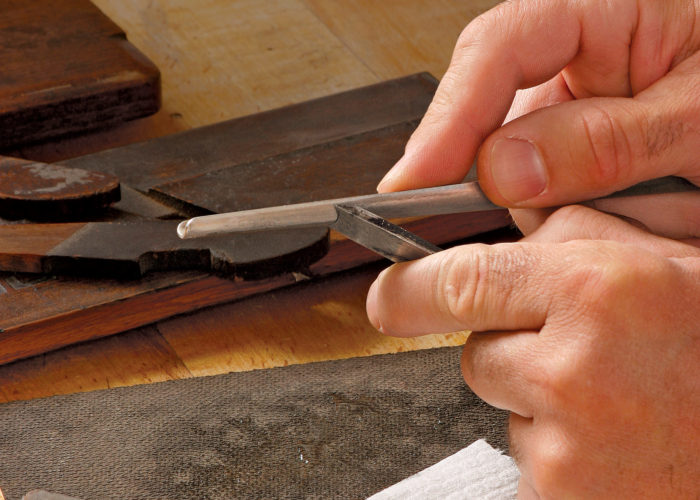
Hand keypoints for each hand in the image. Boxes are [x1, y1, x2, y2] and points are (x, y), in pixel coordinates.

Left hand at [366, 206, 699, 497]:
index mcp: (607, 289)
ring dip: (534, 392)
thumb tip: (516, 218)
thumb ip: (589, 231)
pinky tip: (617, 436)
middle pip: (477, 341)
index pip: (461, 279)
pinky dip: (555, 441)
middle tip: (567, 348)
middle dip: (505, 339)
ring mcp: (570, 442)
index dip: (412, 288)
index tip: (389, 296)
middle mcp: (580, 366)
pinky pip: (527, 451)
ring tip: (615, 394)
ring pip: (501, 397)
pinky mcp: (565, 494)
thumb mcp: (679, 261)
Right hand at [377, 0, 699, 239]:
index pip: (501, 48)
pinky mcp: (577, 142)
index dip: (448, 117)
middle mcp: (577, 51)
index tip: (414, 181)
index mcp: (608, 6)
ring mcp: (572, 99)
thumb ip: (608, 139)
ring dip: (526, 200)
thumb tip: (504, 170)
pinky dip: (550, 214)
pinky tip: (583, 226)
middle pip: (486, 106)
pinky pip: (538, 182)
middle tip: (455, 223)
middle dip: (474, 168)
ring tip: (586, 223)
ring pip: (507, 155)